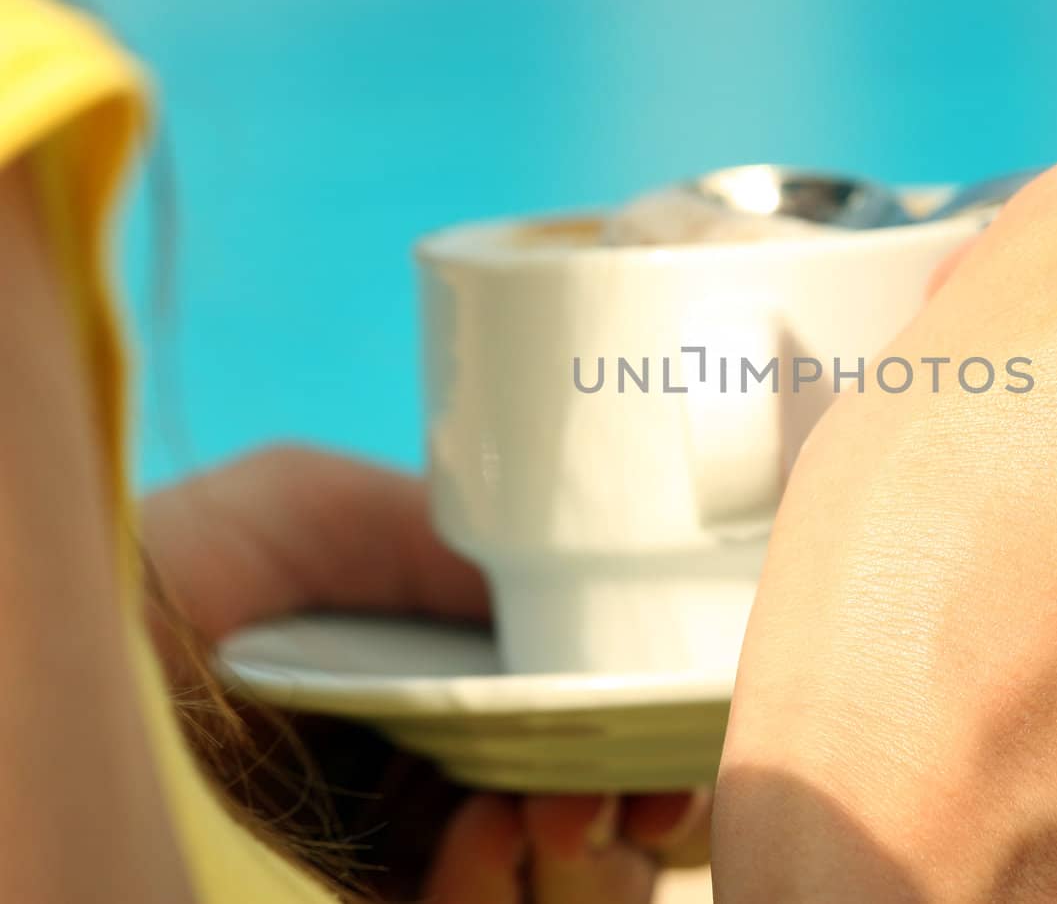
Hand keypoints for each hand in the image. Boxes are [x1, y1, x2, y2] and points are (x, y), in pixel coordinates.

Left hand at [141, 445, 708, 902]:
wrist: (65, 659)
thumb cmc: (171, 572)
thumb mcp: (321, 511)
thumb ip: (459, 540)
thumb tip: (600, 593)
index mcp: (446, 684)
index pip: (598, 728)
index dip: (660, 738)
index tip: (672, 737)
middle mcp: (440, 782)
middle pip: (613, 825)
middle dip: (648, 809)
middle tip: (630, 791)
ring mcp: (407, 867)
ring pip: (574, 890)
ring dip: (587, 857)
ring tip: (536, 812)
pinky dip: (500, 895)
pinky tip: (476, 838)